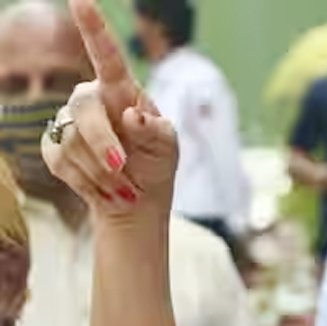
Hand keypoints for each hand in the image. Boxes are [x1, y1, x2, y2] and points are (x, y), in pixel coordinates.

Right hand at [41, 0, 177, 222]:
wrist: (136, 198)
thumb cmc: (155, 163)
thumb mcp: (167, 148)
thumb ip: (155, 131)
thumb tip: (133, 115)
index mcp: (121, 91)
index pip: (108, 57)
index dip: (94, 28)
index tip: (81, 0)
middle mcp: (90, 99)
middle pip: (85, 111)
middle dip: (104, 145)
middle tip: (124, 170)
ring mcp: (68, 121)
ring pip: (72, 142)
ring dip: (101, 172)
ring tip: (124, 185)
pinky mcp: (53, 145)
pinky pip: (60, 161)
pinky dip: (87, 182)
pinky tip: (104, 187)